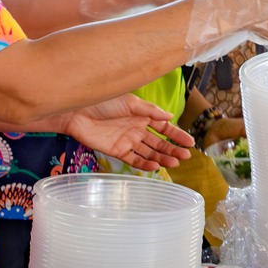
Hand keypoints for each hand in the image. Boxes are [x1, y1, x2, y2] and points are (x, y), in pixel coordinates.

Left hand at [62, 96, 192, 169]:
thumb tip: (170, 116)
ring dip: (162, 158)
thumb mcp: (130, 102)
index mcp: (142, 115)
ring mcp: (127, 141)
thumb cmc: (102, 101)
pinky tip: (155, 167)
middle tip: (185, 157)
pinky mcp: (116, 151)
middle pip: (159, 142)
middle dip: (172, 150)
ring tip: (174, 164)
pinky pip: (133, 159)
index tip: (190, 143)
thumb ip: (150, 111)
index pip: (164, 127)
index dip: (177, 135)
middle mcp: (137, 129)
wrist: (76, 112)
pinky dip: (144, 164)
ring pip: (149, 152)